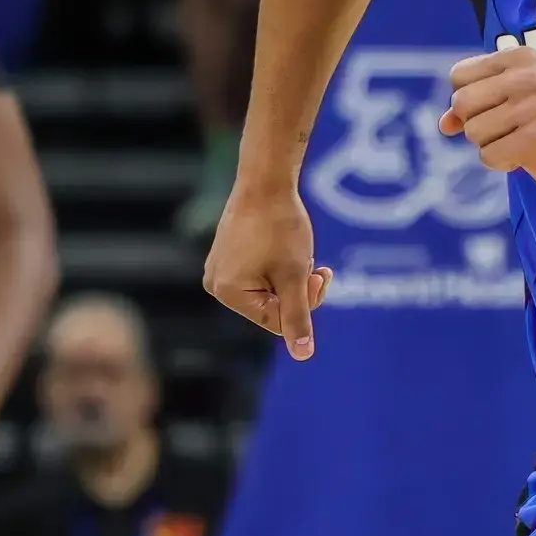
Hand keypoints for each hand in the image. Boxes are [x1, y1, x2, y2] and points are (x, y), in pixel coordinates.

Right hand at [203, 179, 330, 359]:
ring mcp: (219, 269)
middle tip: (314, 266)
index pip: (276, 321)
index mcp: (228, 292)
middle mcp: (216, 284)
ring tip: (298, 252)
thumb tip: (303, 356)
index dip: (304, 303)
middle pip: (270, 308)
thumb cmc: (280, 226)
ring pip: (268, 292)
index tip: (319, 275)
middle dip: (297, 290)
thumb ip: (298, 317)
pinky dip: (278, 268)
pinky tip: (285, 246)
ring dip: (291, 278)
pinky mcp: (227, 256)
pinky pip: (259, 276)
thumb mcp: (294, 275)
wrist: (266, 180)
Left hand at [439, 46, 535, 192]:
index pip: (459, 75)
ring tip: (516, 139)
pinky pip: (488, 155)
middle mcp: (529, 77)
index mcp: (521, 57)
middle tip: (503, 126)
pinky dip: (500, 162)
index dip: (467, 97)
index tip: (493, 104)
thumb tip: (444, 124)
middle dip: (474, 121)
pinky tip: (523, 156)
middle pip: (462, 102)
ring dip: (488, 143)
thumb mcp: (511, 97)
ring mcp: (534, 107)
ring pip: (472, 131)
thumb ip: (472, 104)